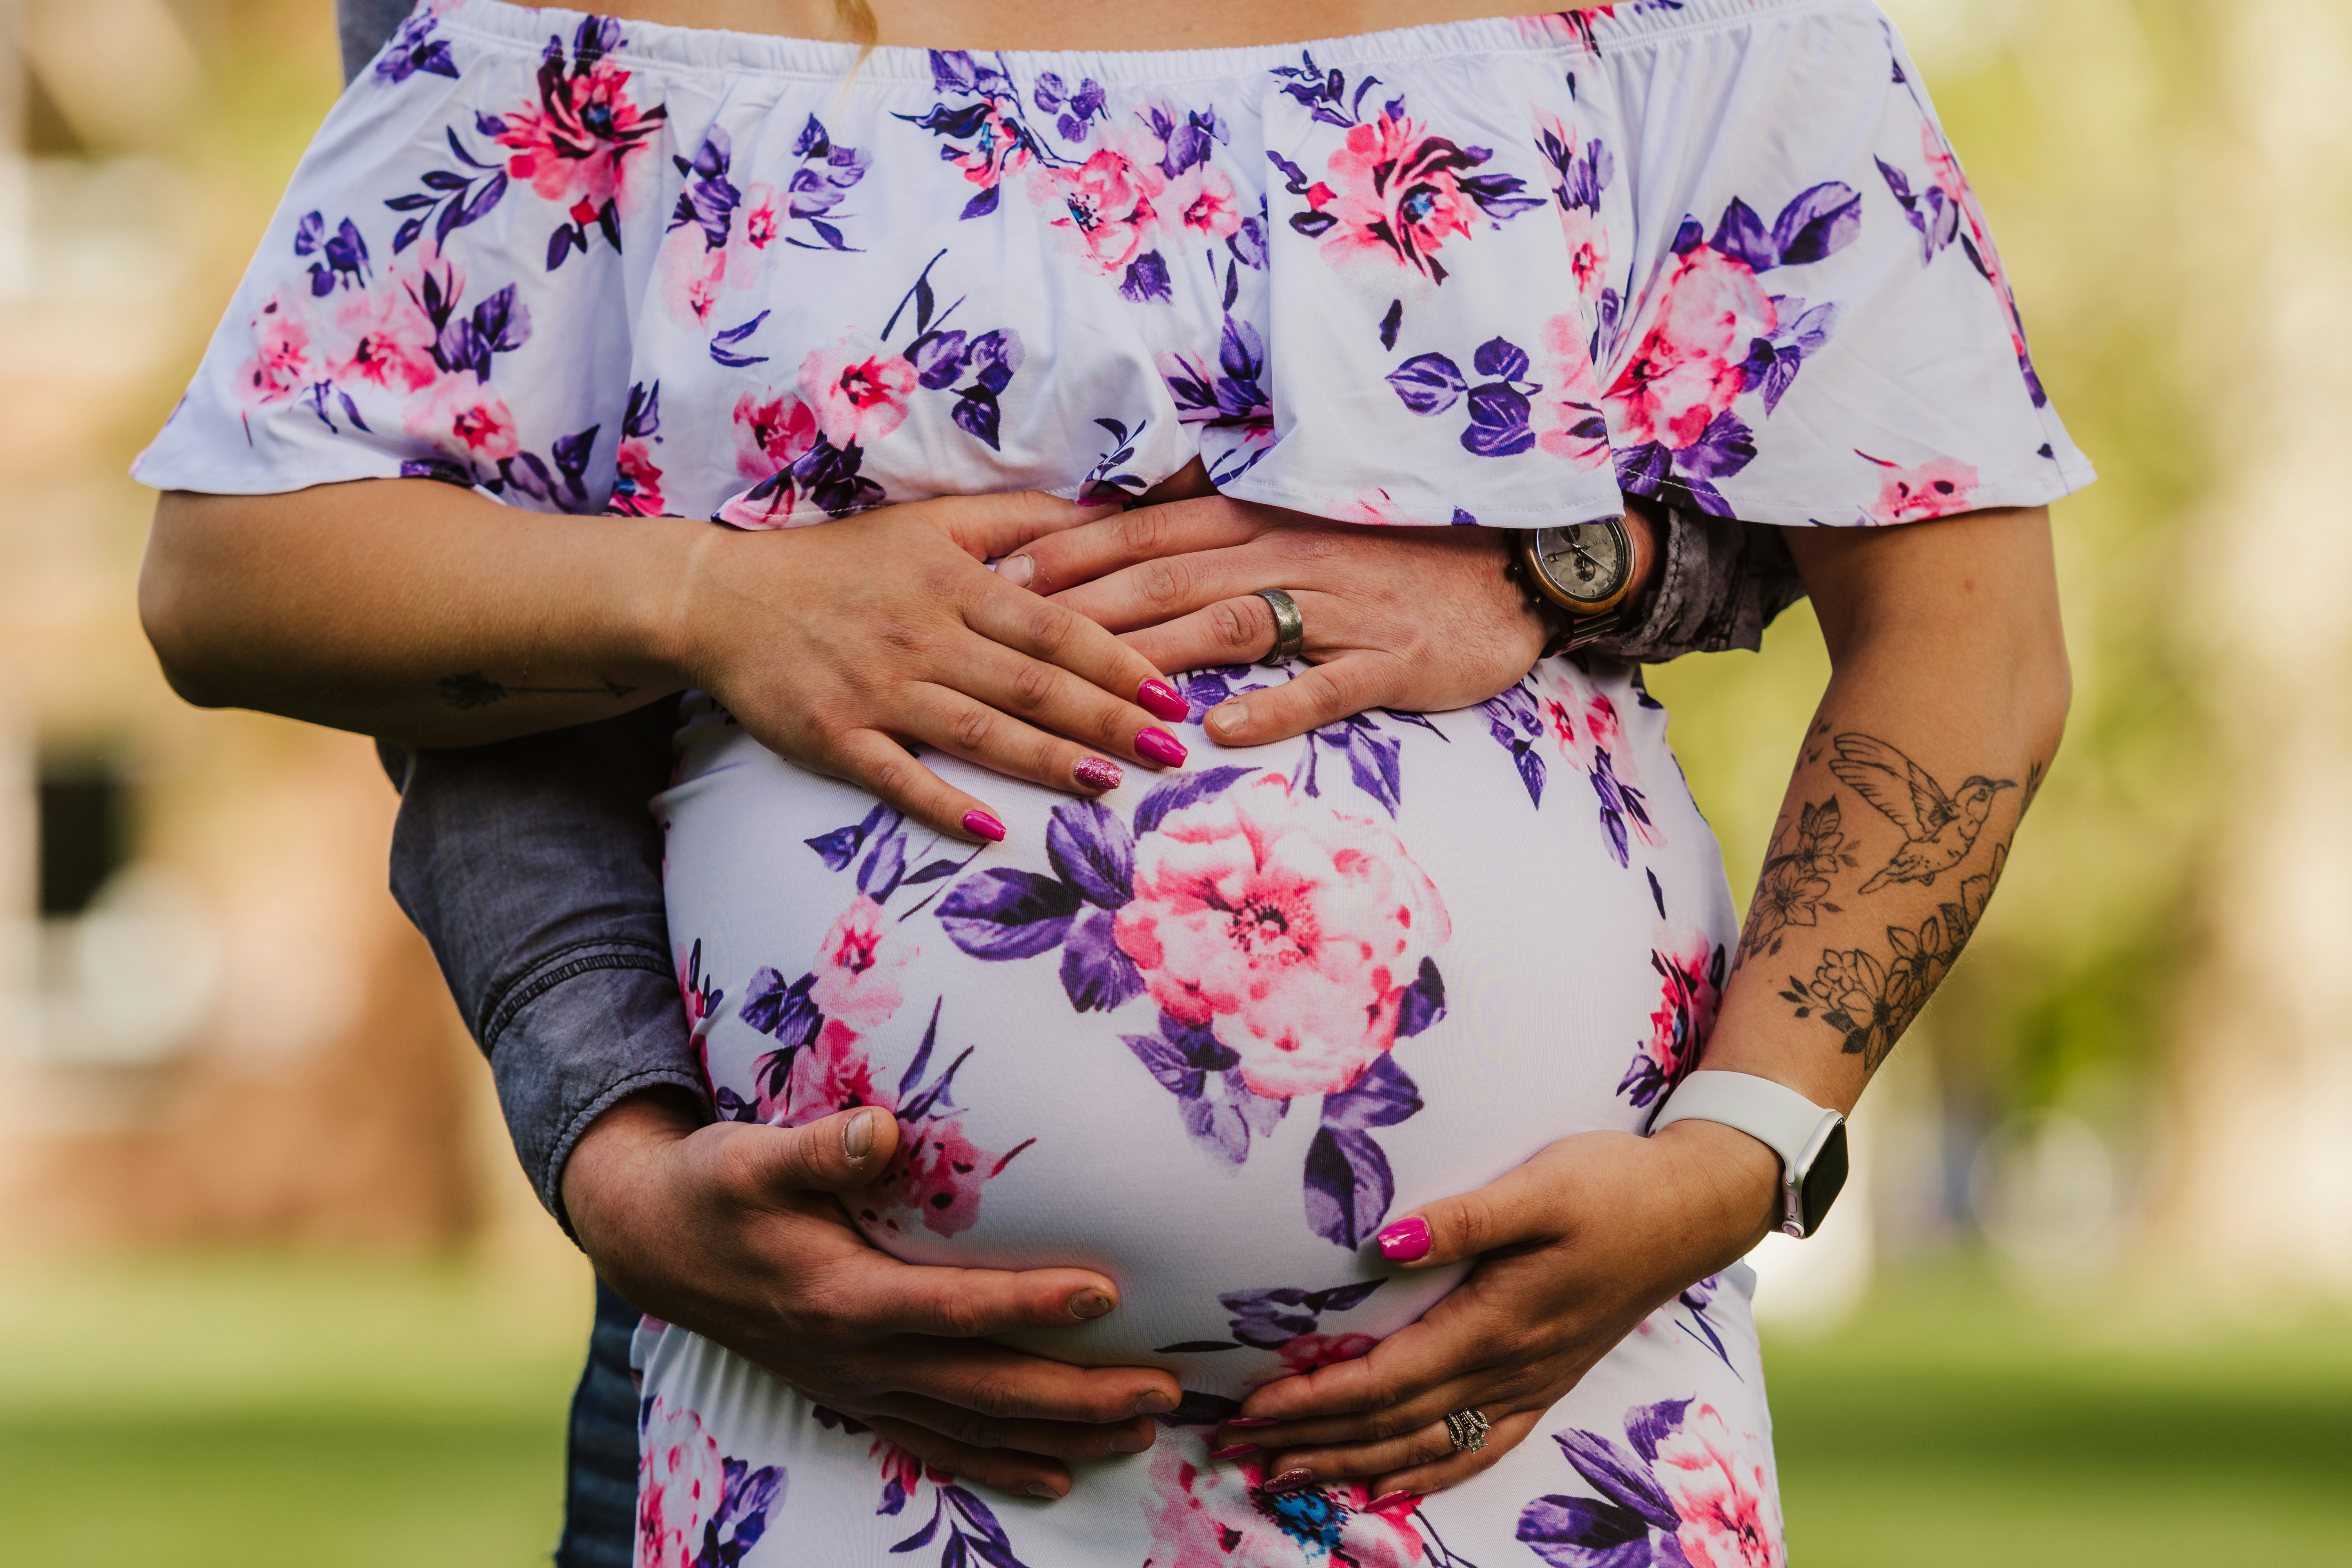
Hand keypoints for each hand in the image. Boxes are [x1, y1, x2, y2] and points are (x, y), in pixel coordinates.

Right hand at [562, 1092, 1181, 1499]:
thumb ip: (819, 1148)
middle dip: (1078, 1397)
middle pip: (984, 1389)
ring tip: (1140, 1435)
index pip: (954, 1308)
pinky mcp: (853, 1395)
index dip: (1030, 1302)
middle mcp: (855, 1356)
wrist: (653, 1243)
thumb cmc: (714, 1187)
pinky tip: (1055, 1479)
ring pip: (973, 1429)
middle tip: (1164, 1393)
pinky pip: (937, 1446)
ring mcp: (855, 1385)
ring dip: (1059, 1438)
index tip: (1106, 1292)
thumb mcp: (750, 1156)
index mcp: (839, 1296)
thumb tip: (882, 1129)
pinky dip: (998, 1465)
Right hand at [674, 492, 1195, 842]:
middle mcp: (923, 638)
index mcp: (953, 585)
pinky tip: (991, 828)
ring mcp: (877, 691)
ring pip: (979, 731)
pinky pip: (896, 777)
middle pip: (1032, 685)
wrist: (723, 597)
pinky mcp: (832, 736)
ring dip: (1047, 761)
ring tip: (1108, 785)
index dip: (1119, 664)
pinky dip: (942, 804)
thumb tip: (1103, 512)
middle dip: (1107, 721)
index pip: (1055, 629)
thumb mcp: (930, 521)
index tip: (1171, 697)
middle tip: (1169, 754)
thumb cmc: (838, 562)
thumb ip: (1018, 519)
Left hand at [1000, 497, 1549, 746]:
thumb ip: (1219, 519)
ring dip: (1154, 659)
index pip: (1143, 530)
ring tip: (1083, 688)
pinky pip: (1320, 683)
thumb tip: (1128, 509)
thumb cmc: (1398, 551)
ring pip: (1227, 626)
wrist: (1519, 568)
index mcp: (1260, 517)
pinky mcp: (1387, 660)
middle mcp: (1289, 553)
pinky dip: (1269, 706)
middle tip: (999, 634)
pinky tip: (1216, 733)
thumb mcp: (1303, 518)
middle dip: (1077, 606)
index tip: (994, 576)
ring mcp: (1339, 607)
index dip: (1066, 552)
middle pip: (1165, 578)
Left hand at [1202, 1120, 1777, 1503]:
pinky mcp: (1549, 1378)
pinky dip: (1428, 1472)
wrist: (1695, 1208)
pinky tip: (1390, 1484)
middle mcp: (1510, 1366)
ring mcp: (1532, 1380)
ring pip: (1427, 1444)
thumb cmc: (1612, 1185)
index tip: (1253, 1407)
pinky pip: (1479, 1446)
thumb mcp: (1538, 1186)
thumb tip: (1384, 1242)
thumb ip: (1461, 1219)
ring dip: (1353, 1464)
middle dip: (1312, 1442)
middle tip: (1239, 1450)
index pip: (1384, 1379)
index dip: (1314, 1399)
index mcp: (1496, 1322)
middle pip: (1393, 1423)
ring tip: (1289, 1477)